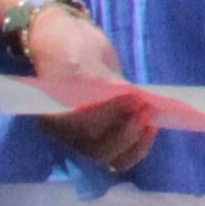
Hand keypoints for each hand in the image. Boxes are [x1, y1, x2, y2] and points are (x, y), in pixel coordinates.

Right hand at [22, 3, 160, 175]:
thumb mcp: (82, 57)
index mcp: (53, 114)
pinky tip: (151, 128)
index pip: (81, 128)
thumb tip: (131, 97)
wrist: (77, 49)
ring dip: (136, 141)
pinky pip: (122, 156)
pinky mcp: (106, 138)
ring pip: (112, 157)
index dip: (109, 116)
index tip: (133, 97)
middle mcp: (67, 134)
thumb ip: (101, 80)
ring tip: (150, 118)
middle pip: (98, 150)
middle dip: (126, 131)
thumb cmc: (73, 48)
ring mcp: (87, 139)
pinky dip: (139, 146)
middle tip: (145, 108)